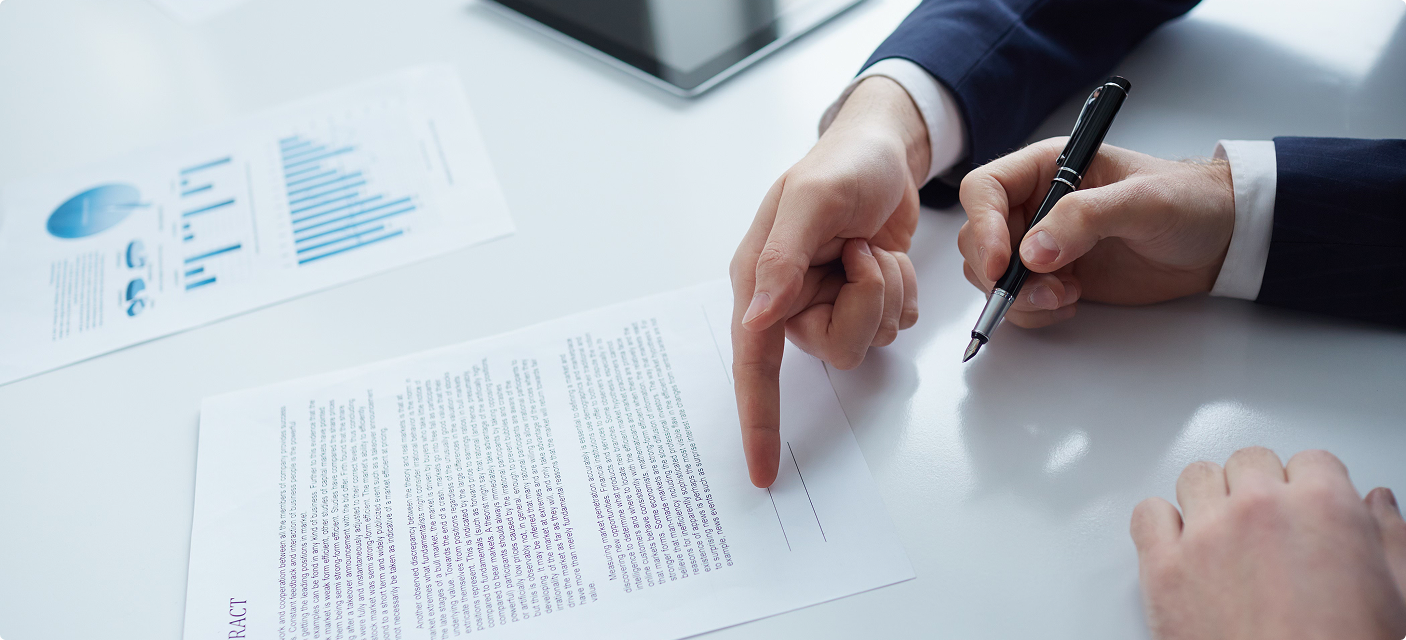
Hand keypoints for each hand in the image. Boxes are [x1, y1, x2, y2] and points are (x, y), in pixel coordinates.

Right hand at [731, 76, 926, 486]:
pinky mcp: (862, 302)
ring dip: (886, 292)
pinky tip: (888, 257)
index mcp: (759, 281)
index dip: (758, 420)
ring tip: (874, 248)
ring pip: (867, 340)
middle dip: (863, 301)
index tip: (762, 471)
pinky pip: (893, 326)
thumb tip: (757, 317)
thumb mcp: (811, 199)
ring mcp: (827, 304)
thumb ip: (783, 257)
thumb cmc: (840, 164)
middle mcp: (789, 301)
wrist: (886, 149)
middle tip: (860, 251)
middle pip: (832, 348)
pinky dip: (902, 291)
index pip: (753, 363)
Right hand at [957, 139, 1234, 327]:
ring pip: (992, 276)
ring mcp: (1042, 245)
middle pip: (979, 239)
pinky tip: (1073, 302)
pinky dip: (1034, 311)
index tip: (1000, 264)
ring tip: (1068, 296)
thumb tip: (1032, 251)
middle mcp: (1035, 206)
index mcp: (1046, 169)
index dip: (983, 226)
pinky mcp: (1054, 278)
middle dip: (1000, 273)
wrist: (1220, 239)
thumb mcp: (1142, 201)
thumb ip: (1085, 218)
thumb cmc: (1189, 202)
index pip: (985, 190)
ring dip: (1019, 297)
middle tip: (1045, 290)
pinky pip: (1018, 301)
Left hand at [1132, 447, 1405, 639]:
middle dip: (1259, 489)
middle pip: (1249, 462)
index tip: (1304, 507)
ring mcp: (1206, 535)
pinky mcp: (1163, 568)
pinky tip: (1181, 548)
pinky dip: (1161, 526)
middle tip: (1266, 527)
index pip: (1311, 461)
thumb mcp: (1396, 597)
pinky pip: (1147, 515)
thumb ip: (1387, 539)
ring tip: (1224, 535)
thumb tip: (1376, 504)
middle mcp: (1260, 509)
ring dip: (1210, 500)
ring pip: (1196, 477)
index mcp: (1324, 507)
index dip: (1309, 488)